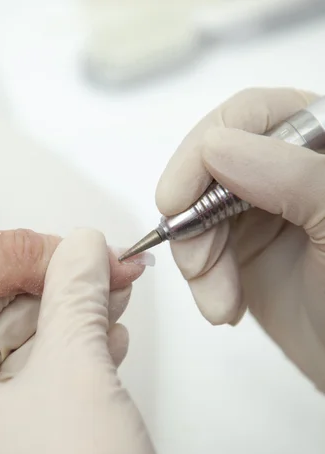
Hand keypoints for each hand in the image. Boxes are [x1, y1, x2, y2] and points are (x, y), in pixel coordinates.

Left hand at [0, 229, 186, 453]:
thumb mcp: (77, 366)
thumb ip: (76, 292)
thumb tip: (84, 246)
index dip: (13, 275)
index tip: (59, 257)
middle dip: (50, 306)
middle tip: (90, 279)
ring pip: (15, 377)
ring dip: (65, 339)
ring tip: (105, 311)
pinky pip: (30, 411)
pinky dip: (66, 378)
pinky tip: (104, 353)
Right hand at [156, 87, 324, 389]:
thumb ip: (291, 177)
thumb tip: (216, 147)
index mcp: (320, 144)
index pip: (249, 116)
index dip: (203, 152)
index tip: (176, 200)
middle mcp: (287, 168)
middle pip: (211, 165)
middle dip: (196, 220)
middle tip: (198, 267)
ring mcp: (261, 208)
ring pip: (195, 210)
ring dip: (197, 260)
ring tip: (220, 302)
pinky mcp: (239, 247)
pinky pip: (197, 247)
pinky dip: (201, 278)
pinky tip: (224, 305)